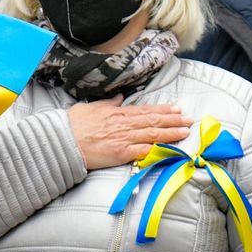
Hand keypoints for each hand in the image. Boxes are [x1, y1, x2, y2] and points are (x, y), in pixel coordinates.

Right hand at [67, 96, 192, 170]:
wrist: (63, 140)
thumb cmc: (74, 124)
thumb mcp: (93, 107)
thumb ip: (109, 103)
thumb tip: (120, 98)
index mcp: (118, 113)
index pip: (146, 110)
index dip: (163, 110)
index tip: (177, 109)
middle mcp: (124, 124)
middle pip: (154, 121)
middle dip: (173, 120)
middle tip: (189, 120)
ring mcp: (124, 139)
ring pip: (153, 134)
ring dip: (171, 133)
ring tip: (185, 132)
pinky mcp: (121, 153)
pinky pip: (143, 150)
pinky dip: (157, 149)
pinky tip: (170, 148)